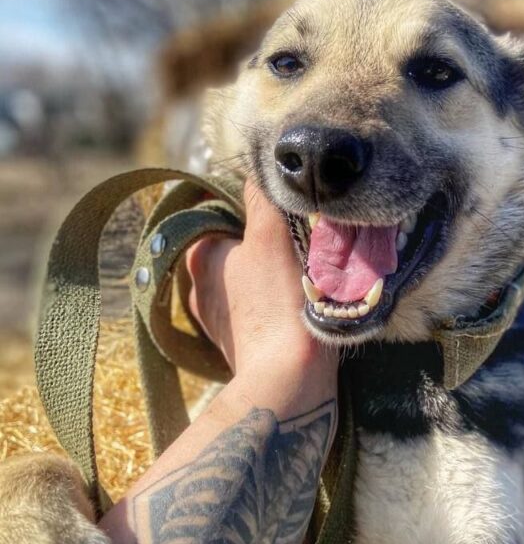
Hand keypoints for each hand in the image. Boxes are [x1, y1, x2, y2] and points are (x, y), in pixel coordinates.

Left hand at [186, 179, 330, 376]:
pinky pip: (258, 309)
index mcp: (199, 255)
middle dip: (267, 241)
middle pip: (240, 245)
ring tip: (306, 274)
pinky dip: (275, 302)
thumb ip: (263, 194)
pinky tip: (299, 304)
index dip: (257, 208)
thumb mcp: (271, 234)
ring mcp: (217, 320)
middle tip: (303, 242)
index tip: (287, 212)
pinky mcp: (239, 346)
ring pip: (250, 278)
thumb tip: (263, 164)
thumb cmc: (278, 303)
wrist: (290, 379)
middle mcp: (198, 287)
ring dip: (274, 272)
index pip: (224, 212)